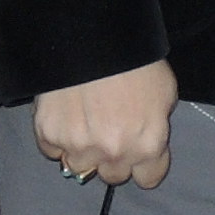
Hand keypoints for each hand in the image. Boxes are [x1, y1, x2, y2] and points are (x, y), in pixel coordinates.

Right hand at [36, 61, 179, 188]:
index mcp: (147, 146)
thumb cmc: (136, 59)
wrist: (94, 36)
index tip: (137, 149)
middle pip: (113, 175)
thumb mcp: (164, 92)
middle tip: (109, 130)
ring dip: (83, 151)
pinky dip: (57, 138)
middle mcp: (114, 154)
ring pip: (80, 168)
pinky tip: (64, 116)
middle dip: (113, 157)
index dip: (144, 164)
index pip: (148, 179)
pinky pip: (52, 151)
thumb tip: (146, 137)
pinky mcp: (49, 135)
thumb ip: (157, 125)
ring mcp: (79, 148)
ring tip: (84, 124)